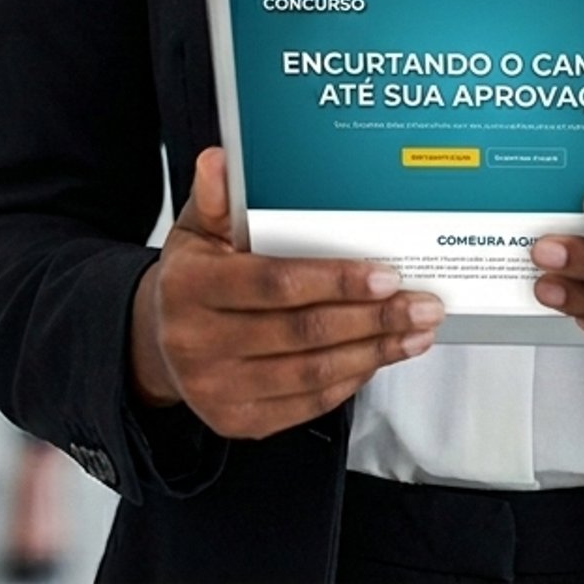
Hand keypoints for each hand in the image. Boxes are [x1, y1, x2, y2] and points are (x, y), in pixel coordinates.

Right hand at [129, 148, 443, 439]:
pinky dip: (351, 378)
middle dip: (373, 318)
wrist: (161, 341)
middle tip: (421, 303)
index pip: (275, 284)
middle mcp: (199, 345)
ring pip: (313, 373)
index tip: (385, 274)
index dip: (335, 281)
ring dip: (374, 352)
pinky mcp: (238, 422)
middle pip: (304, 333)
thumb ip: (216, 197)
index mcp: (191, 288)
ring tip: (416, 330)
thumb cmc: (193, 275)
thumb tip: (220, 161)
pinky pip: (307, 403)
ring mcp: (218, 390)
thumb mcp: (197, 229)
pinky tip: (379, 355)